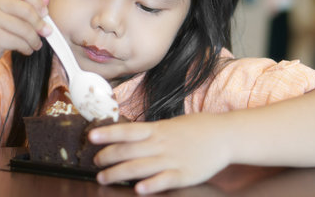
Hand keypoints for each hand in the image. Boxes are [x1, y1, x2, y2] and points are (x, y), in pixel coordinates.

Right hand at [0, 0, 51, 65]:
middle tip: (46, 32)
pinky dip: (27, 48)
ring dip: (35, 40)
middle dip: (40, 24)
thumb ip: (28, 3)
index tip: (45, 13)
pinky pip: (19, 42)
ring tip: (36, 44)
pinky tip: (26, 49)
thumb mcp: (10, 11)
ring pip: (25, 29)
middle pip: (27, 10)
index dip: (38, 2)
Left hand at [89, 113, 230, 193]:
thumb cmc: (194, 129)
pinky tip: (138, 189)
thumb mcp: (169, 125)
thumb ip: (150, 133)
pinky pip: (164, 180)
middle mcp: (161, 144)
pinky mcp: (184, 174)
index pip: (127, 131)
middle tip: (95, 163)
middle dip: (107, 157)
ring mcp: (172, 159)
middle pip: (128, 151)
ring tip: (103, 178)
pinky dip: (151, 185)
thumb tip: (127, 137)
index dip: (108, 133)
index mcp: (157, 129)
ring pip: (140, 166)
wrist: (223, 135)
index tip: (91, 137)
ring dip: (119, 173)